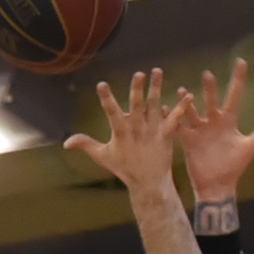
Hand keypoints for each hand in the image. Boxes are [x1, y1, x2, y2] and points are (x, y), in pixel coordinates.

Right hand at [63, 66, 193, 196]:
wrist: (148, 183)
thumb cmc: (124, 168)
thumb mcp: (102, 156)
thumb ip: (85, 144)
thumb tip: (65, 142)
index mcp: (121, 131)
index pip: (111, 111)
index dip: (106, 98)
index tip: (101, 84)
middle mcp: (137, 128)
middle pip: (136, 104)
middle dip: (137, 89)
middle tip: (139, 74)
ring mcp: (152, 130)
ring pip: (155, 105)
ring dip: (156, 88)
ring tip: (158, 71)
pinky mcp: (166, 135)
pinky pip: (175, 119)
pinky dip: (181, 108)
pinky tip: (188, 95)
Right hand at [173, 59, 253, 206]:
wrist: (218, 186)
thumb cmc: (234, 167)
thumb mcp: (249, 148)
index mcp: (229, 121)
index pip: (235, 95)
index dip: (238, 79)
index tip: (240, 61)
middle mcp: (213, 122)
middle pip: (212, 100)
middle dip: (209, 88)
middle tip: (207, 74)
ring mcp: (200, 130)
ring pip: (192, 111)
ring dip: (187, 101)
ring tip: (183, 91)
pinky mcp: (188, 140)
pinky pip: (178, 126)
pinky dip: (172, 117)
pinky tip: (165, 107)